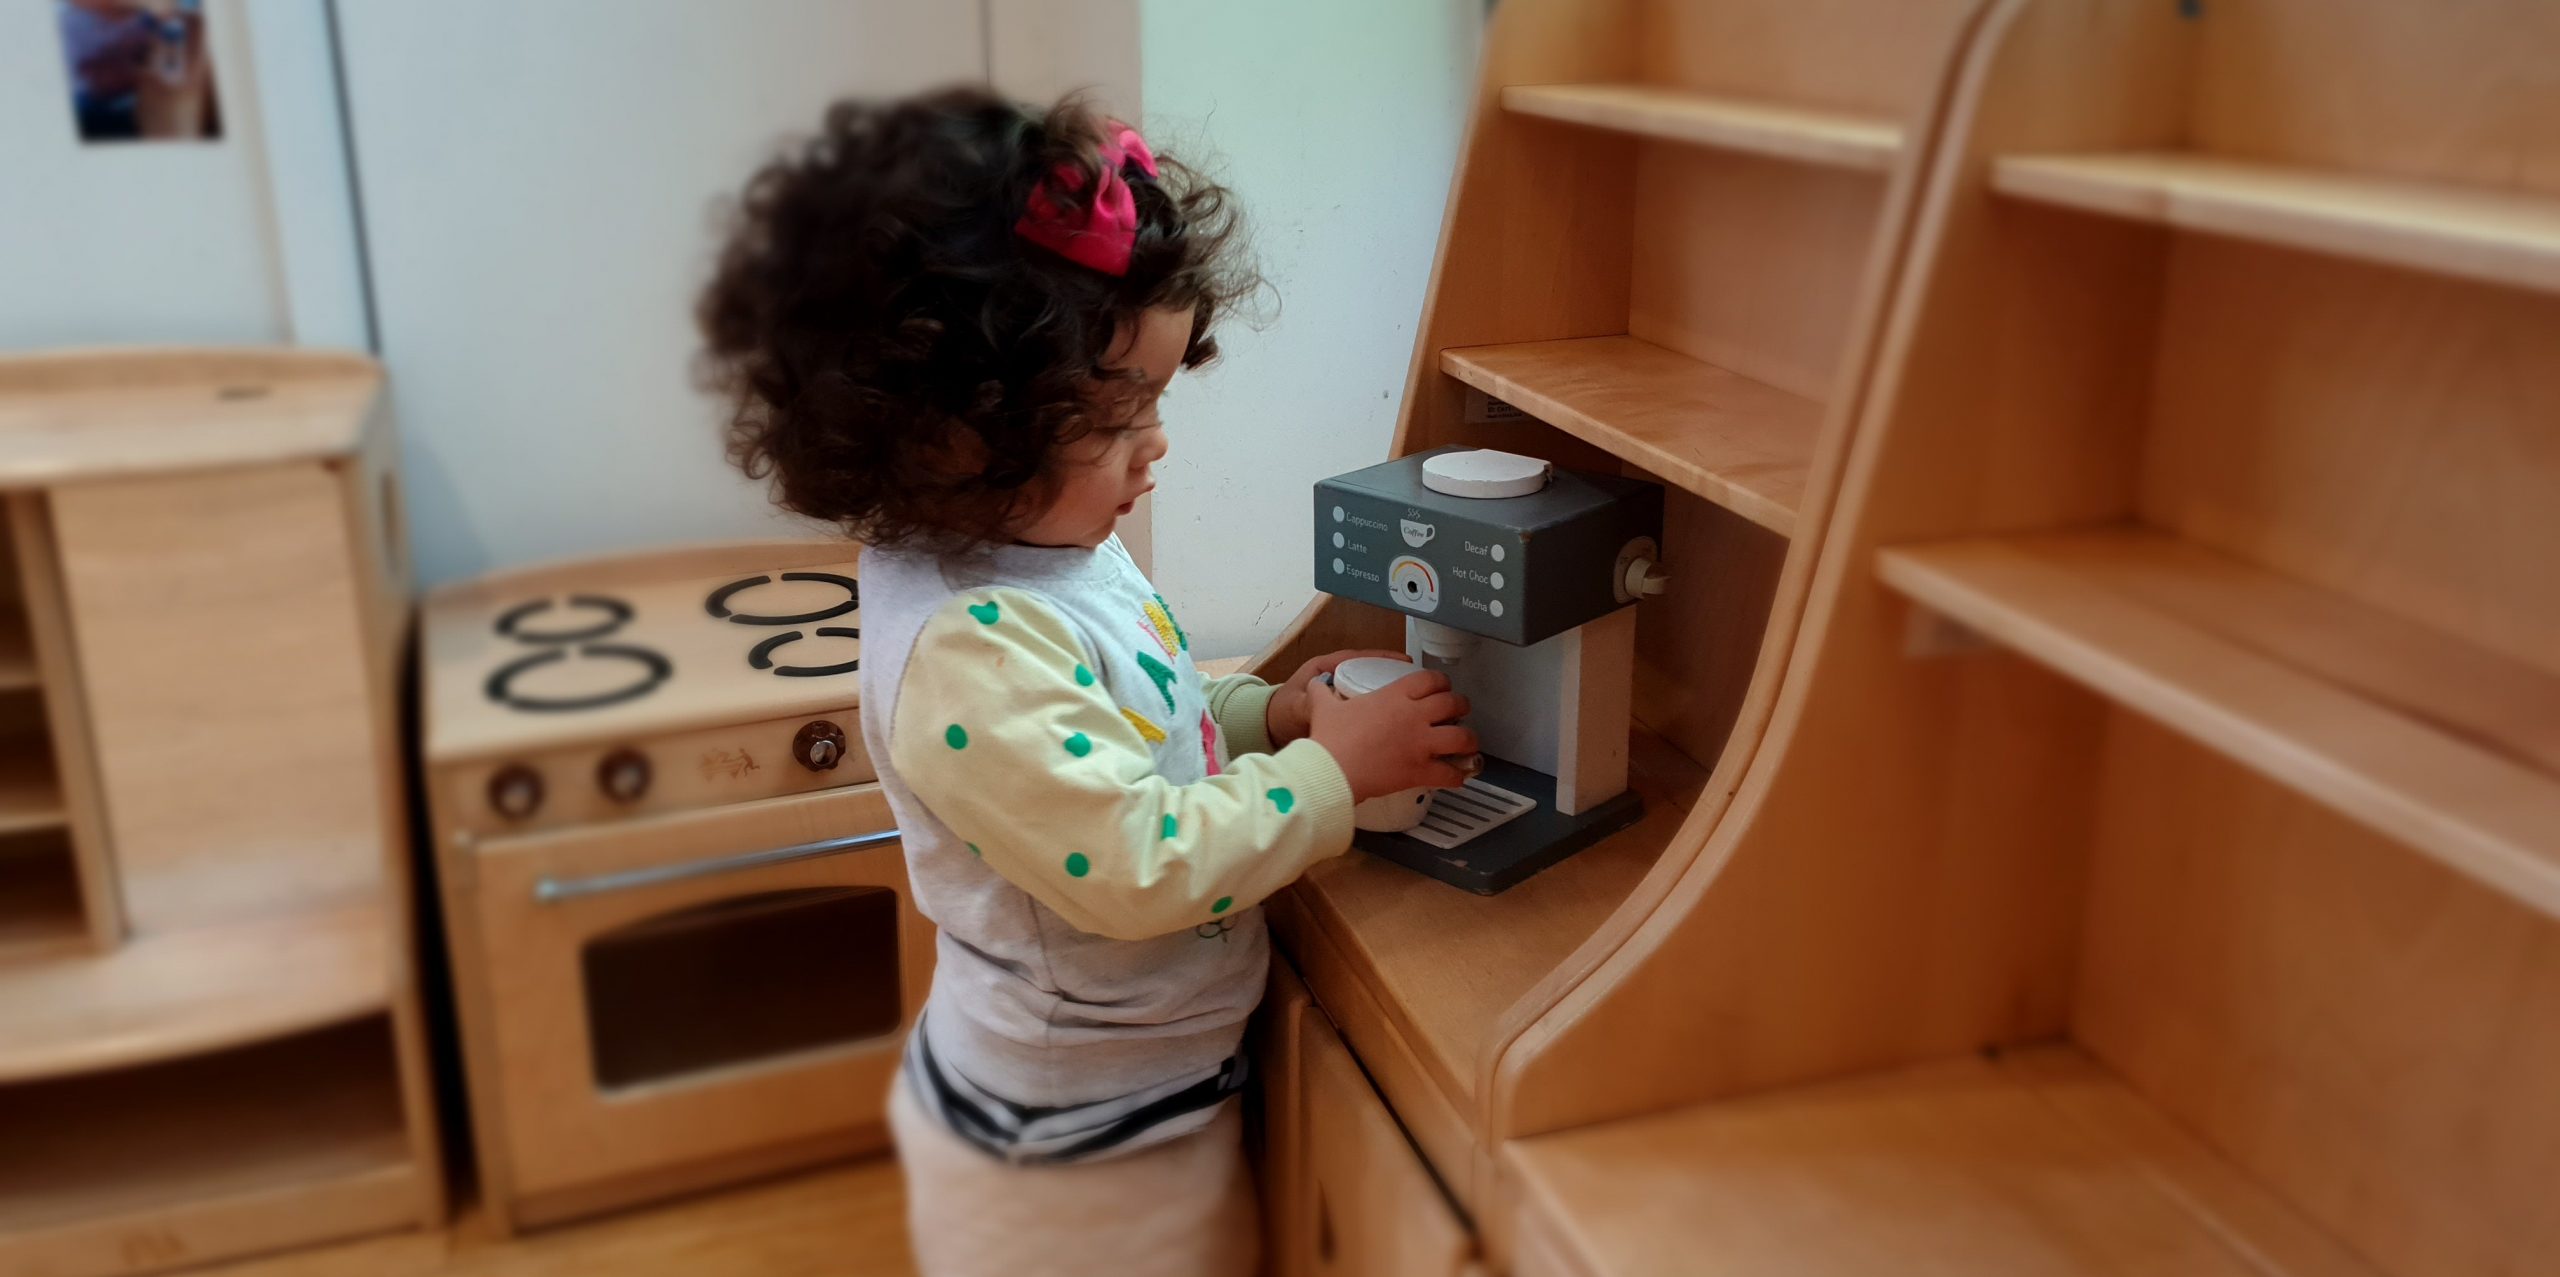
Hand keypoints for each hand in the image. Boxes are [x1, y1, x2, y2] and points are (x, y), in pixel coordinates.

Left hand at [1265, 648, 1407, 745]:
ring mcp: (1341, 691)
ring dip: (1390, 691)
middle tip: (1417, 681)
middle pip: (1371, 670)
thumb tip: (1325, 708)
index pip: (1360, 656)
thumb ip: (1309, 706)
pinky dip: (1382, 708)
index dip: (1384, 658)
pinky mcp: (1344, 709)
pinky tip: (1398, 717)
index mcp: (1324, 668)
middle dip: (1394, 675)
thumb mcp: (1295, 708)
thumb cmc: (1280, 714)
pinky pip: (1368, 704)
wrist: (1270, 731)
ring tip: (1415, 698)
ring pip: (1372, 686)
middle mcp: (1336, 676)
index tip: (1405, 662)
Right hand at [1307, 670, 1477, 801]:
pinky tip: (1458, 777)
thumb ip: (1323, 693)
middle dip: (1461, 706)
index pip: (1430, 679)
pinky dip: (1458, 776)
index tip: (1441, 686)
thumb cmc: (1329, 739)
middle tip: (1459, 711)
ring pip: (1461, 737)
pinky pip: (1450, 773)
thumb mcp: (1323, 707)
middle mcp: (1414, 716)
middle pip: (1454, 703)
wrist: (1332, 770)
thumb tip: (1316, 685)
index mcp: (1394, 696)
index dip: (1441, 681)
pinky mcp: (1420, 771)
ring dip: (1468, 739)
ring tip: (1467, 743)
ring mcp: (1420, 744)